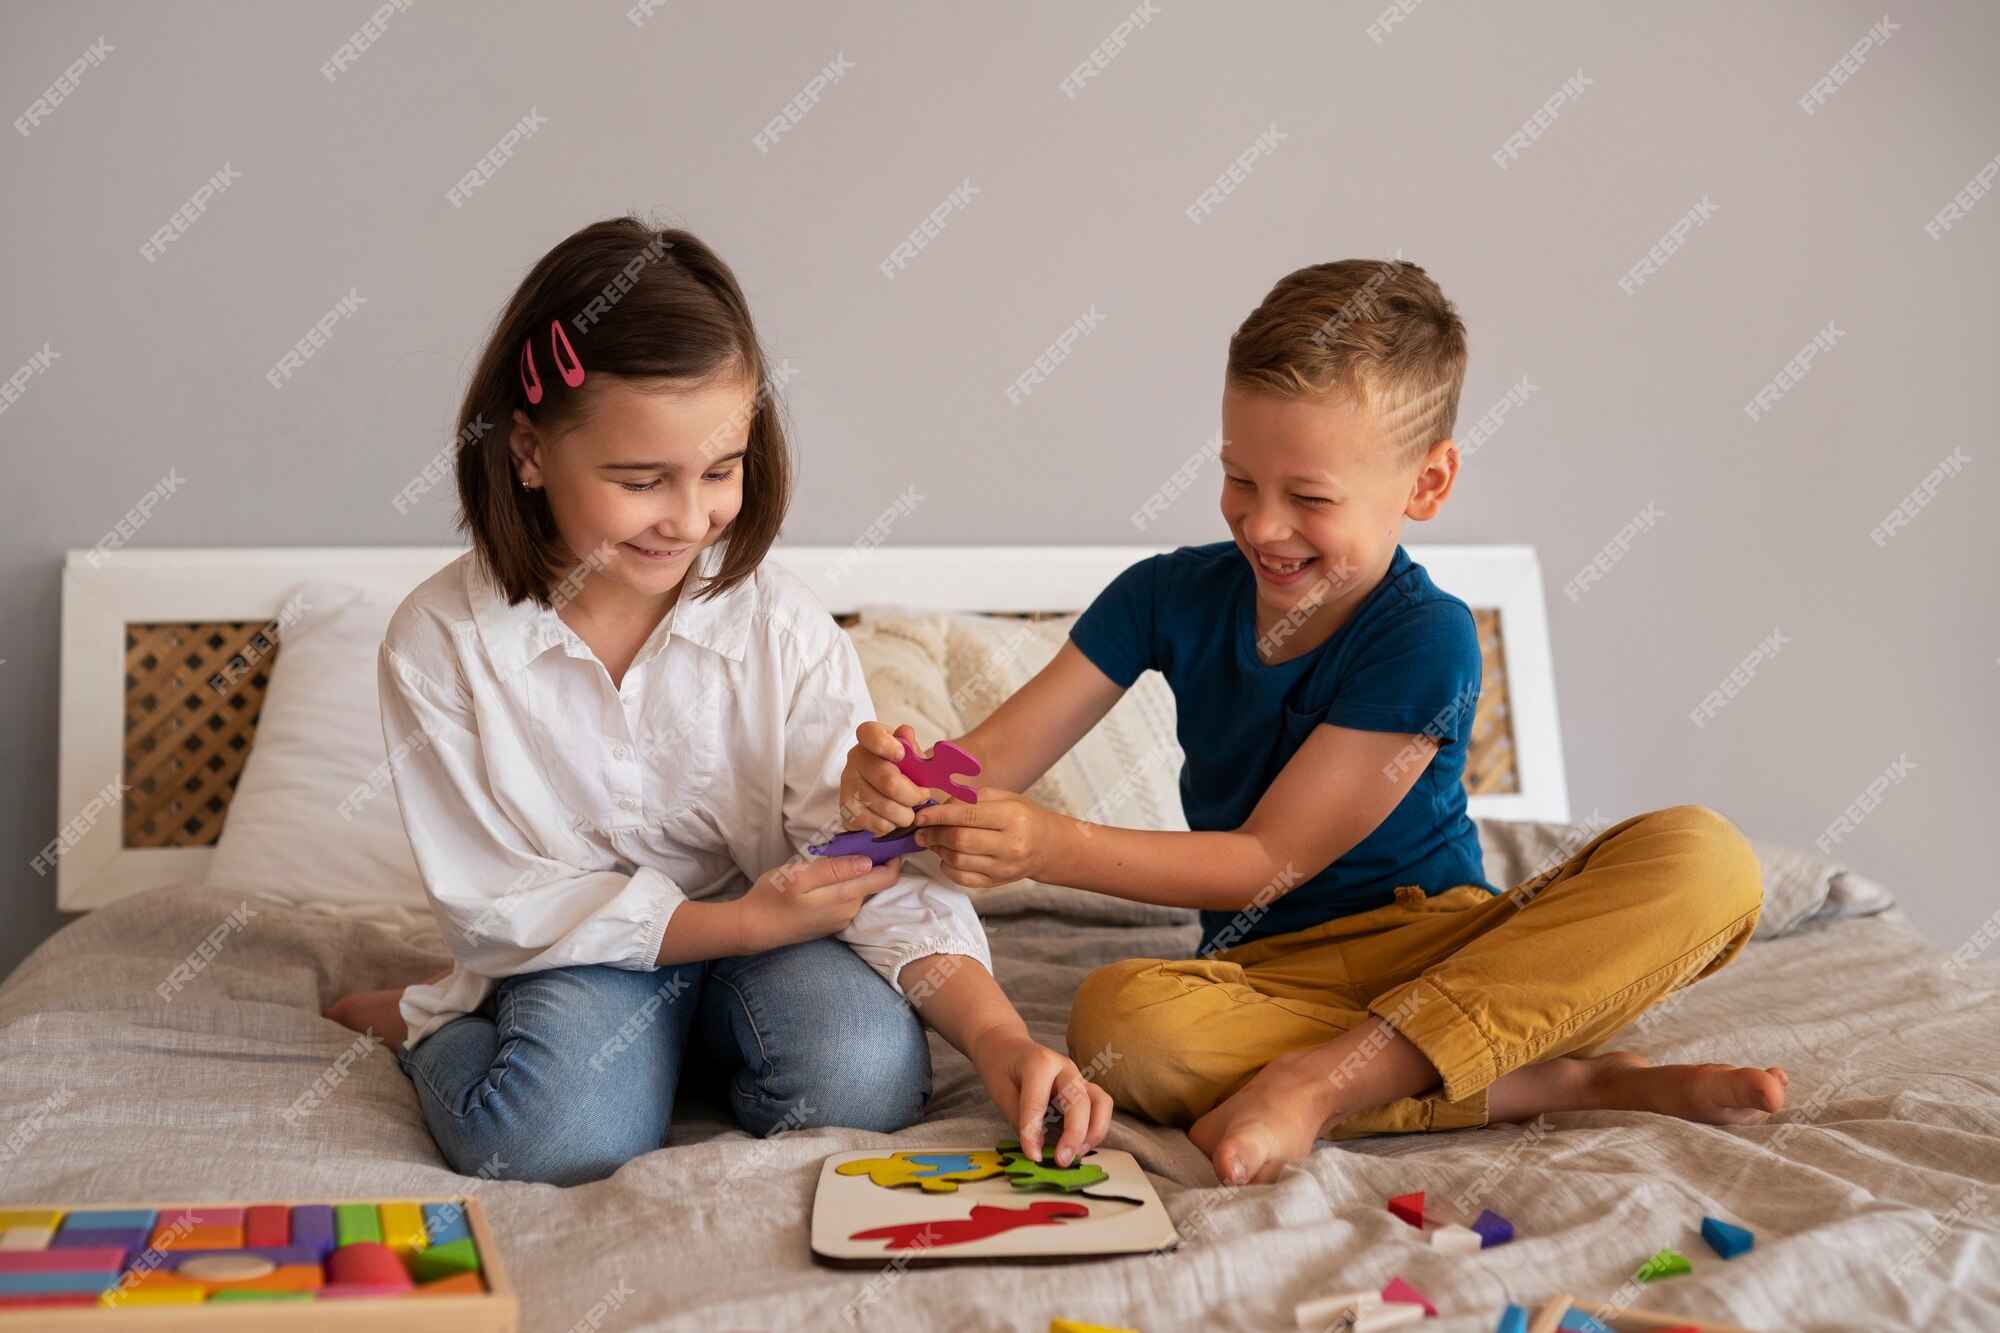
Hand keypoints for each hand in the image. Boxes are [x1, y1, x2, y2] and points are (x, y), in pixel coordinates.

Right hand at [731, 854, 901, 952]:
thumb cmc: (772, 897)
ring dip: (854, 874)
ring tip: (835, 858)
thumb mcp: (800, 875)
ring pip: (860, 891)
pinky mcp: (831, 923)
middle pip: (874, 883)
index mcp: (845, 897)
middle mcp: (849, 911)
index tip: (886, 840)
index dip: (892, 858)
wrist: (752, 929)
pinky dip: (844, 886)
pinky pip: (847, 900)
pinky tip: (825, 878)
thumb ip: (835, 869)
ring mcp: (841, 920)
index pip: (887, 878)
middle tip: (853, 842)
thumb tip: (868, 862)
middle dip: (870, 862)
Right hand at [841, 722, 931, 833]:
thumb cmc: (902, 768)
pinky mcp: (846, 808)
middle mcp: (855, 758)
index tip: (901, 754)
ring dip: (906, 814)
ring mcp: (848, 783)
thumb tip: (906, 733)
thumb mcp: (911, 754)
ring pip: (886, 807)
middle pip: (888, 781)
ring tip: (909, 811)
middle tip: (922, 796)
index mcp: (870, 738)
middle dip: (913, 795)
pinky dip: (892, 825)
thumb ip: (912, 747)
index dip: (885, 744)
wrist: (880, 790)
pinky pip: (877, 823)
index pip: (870, 734)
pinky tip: (894, 818)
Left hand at [913, 788, 1057, 886]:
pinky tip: (946, 855)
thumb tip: (941, 806)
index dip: (938, 815)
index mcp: (1012, 817)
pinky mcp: (995, 883)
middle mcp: (1010, 844)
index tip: (920, 815)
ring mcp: (1003, 867)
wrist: (1047, 846)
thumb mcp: (1005, 797)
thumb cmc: (1023, 817)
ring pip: (957, 860)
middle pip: (960, 840)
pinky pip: (961, 878)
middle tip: (921, 829)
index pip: (968, 816)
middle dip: (933, 833)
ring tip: (932, 839)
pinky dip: (946, 866)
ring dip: (937, 849)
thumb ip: (972, 798)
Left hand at [967, 1025, 1113, 1166]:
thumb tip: (1036, 1152)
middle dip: (1074, 1134)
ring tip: (1078, 1153)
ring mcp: (1077, 1076)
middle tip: (1062, 1161)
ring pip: (1101, 1102)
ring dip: (1095, 1131)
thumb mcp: (1000, 1092)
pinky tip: (1081, 1145)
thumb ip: (1019, 1120)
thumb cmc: (1001, 1067)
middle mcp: (1064, 1067)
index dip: (1034, 1132)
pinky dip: (1096, 1127)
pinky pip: (1100, 1106)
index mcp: (1039, 1063)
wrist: (1007, 1045)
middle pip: (1079, 1100)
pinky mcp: (1083, 1087)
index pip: (1039, 1101)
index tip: (1032, 1157)